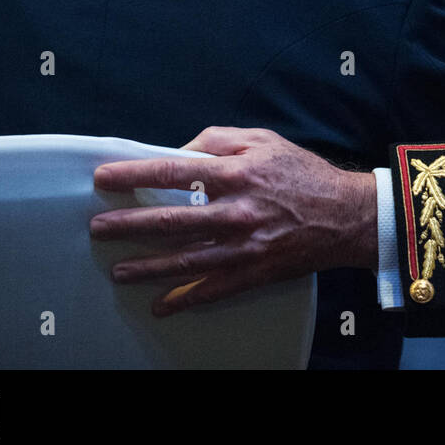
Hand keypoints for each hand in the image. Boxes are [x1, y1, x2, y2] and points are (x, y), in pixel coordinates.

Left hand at [90, 127, 375, 315]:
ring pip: (183, 260)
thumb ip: (219, 139)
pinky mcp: (254, 272)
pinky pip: (212, 289)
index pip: (172, 172)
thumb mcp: (264, 140)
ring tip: (117, 270)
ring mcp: (243, 246)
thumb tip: (180, 153)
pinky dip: (183, 299)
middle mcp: (235, 212)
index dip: (133, 175)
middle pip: (169, 220)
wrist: (346, 215)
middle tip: (98, 228)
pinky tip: (160, 305)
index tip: (102, 178)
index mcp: (236, 174)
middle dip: (127, 225)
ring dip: (146, 267)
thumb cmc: (302, 173)